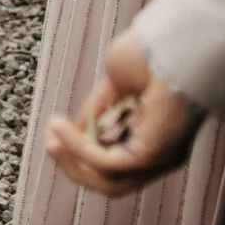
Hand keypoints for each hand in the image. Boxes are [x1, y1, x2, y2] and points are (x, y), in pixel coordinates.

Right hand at [43, 31, 204, 196]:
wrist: (175, 43)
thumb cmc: (153, 56)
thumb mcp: (115, 84)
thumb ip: (99, 110)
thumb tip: (77, 129)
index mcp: (155, 137)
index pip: (114, 162)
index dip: (79, 152)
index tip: (52, 133)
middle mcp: (161, 154)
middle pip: (110, 181)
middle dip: (72, 165)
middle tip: (49, 143)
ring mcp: (159, 157)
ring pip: (108, 182)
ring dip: (72, 162)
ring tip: (51, 140)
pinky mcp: (153, 154)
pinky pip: (108, 164)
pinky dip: (78, 150)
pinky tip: (59, 130)